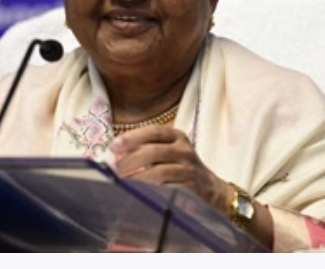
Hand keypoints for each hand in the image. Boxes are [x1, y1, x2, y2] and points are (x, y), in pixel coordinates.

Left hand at [109, 125, 230, 214]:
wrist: (211, 189)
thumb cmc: (180, 167)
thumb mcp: (168, 151)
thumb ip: (145, 148)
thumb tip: (116, 154)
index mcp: (177, 136)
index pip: (153, 131)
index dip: (132, 138)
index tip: (113, 147)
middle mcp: (184, 150)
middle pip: (153, 151)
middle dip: (130, 160)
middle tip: (115, 170)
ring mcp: (189, 170)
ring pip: (159, 172)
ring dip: (137, 178)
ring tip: (123, 183)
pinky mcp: (190, 189)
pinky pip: (167, 190)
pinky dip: (150, 191)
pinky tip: (138, 193)